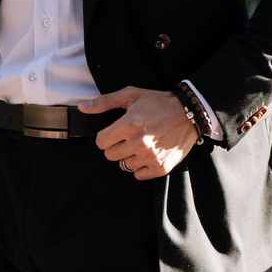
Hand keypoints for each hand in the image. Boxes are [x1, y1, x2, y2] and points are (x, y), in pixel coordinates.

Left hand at [82, 87, 200, 178]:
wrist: (189, 113)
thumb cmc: (159, 103)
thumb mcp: (131, 95)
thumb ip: (104, 102)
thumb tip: (82, 108)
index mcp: (128, 125)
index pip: (101, 142)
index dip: (106, 136)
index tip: (116, 132)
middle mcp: (138, 143)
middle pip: (110, 155)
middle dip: (116, 146)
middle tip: (129, 137)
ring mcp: (150, 157)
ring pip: (124, 166)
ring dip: (130, 156)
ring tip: (142, 144)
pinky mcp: (160, 167)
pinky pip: (138, 175)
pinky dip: (141, 167)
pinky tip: (148, 154)